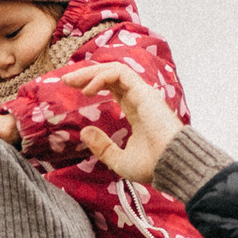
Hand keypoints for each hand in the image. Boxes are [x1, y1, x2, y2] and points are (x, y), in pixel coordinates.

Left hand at [58, 62, 180, 182]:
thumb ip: (102, 147)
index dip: (93, 84)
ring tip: (72, 81)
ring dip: (91, 72)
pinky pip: (120, 74)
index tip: (73, 89)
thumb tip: (84, 133)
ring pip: (115, 70)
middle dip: (87, 74)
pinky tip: (88, 89)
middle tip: (66, 80)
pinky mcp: (144, 92)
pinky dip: (101, 77)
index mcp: (137, 111)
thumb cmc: (152, 166)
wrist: (172, 166)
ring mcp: (143, 94)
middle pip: (111, 76)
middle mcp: (140, 99)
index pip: (114, 88)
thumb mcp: (119, 161)